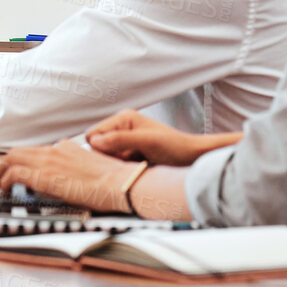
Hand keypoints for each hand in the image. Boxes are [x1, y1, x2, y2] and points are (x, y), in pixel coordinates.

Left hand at [0, 138, 139, 213]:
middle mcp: (55, 150)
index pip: (38, 151)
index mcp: (67, 147)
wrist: (122, 183)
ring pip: (12, 158)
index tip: (21, 172)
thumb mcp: (92, 168)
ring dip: (1, 172)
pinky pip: (14, 174)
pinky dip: (5, 181)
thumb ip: (76, 168)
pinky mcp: (44, 175)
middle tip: (1, 177)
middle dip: (6, 164)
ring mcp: (48, 160)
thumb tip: (66, 179)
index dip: (26, 162)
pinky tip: (5, 191)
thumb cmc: (115, 181)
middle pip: (20, 151)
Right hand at [85, 109, 236, 165]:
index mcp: (123, 118)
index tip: (116, 158)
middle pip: (97, 146)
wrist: (194, 157)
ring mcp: (126, 141)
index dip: (99, 149)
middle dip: (108, 157)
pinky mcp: (131, 153)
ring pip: (106, 157)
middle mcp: (122, 128)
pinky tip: (137, 168)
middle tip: (128, 162)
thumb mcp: (147, 142)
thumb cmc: (175, 147)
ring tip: (135, 165)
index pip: (93, 135)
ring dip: (117, 164)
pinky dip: (123, 168)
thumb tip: (94, 142)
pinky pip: (116, 163)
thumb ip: (119, 140)